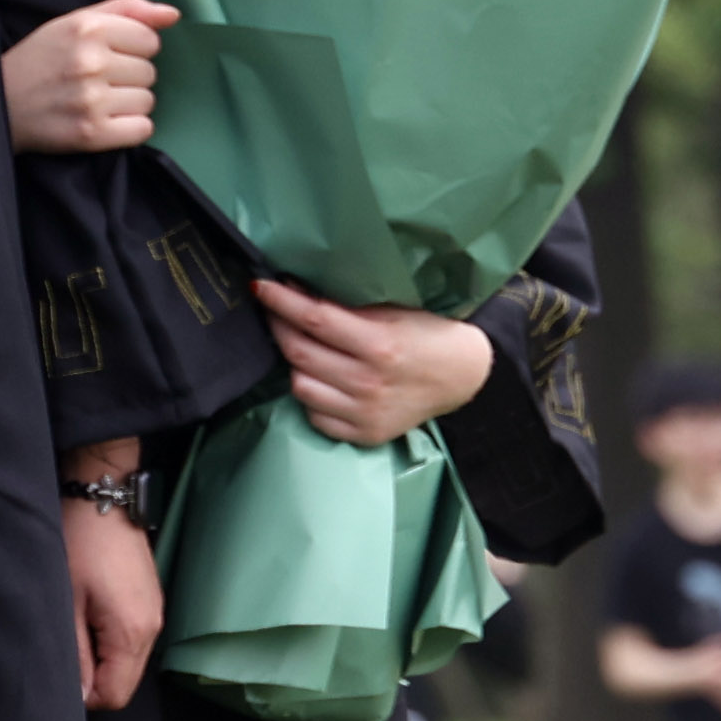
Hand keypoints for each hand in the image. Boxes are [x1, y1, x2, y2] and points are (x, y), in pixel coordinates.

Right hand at [2, 0, 173, 153]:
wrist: (0, 104)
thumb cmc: (40, 60)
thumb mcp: (75, 22)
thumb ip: (126, 10)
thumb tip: (172, 15)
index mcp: (88, 28)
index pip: (150, 39)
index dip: (133, 48)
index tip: (109, 55)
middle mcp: (91, 61)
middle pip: (149, 71)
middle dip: (129, 76)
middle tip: (98, 80)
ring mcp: (92, 99)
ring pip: (148, 101)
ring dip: (129, 103)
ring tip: (99, 101)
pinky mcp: (92, 133)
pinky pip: (142, 129)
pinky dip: (129, 128)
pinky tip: (105, 120)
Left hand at [65, 452, 159, 710]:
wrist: (103, 498)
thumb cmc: (80, 545)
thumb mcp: (67, 603)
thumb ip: (74, 654)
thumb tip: (78, 695)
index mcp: (132, 634)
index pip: (114, 696)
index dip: (85, 695)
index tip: (61, 669)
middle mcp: (152, 630)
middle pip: (124, 683)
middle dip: (94, 678)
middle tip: (65, 646)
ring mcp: (154, 615)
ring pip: (128, 662)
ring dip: (101, 657)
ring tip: (76, 625)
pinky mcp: (150, 603)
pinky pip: (132, 640)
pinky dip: (111, 640)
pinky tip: (90, 613)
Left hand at [257, 282, 493, 447]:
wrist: (461, 376)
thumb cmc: (426, 334)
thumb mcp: (393, 310)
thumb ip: (347, 307)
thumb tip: (297, 290)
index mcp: (379, 345)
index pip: (314, 319)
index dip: (281, 301)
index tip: (260, 286)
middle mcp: (368, 383)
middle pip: (299, 352)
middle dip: (278, 325)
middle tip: (273, 309)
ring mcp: (364, 413)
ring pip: (300, 386)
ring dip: (293, 362)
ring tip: (300, 345)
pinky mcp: (363, 434)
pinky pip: (314, 415)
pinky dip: (310, 394)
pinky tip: (319, 378)